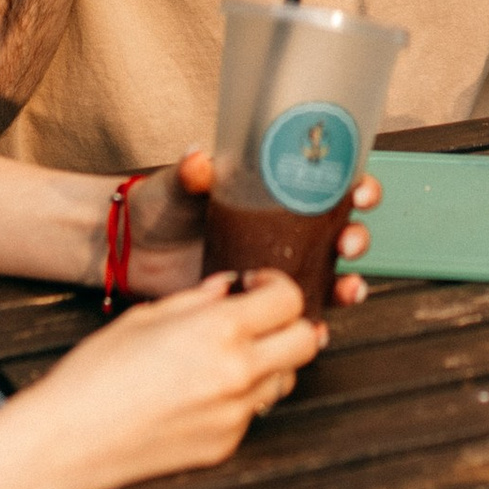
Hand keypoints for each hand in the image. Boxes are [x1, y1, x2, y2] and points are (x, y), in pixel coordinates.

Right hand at [17, 268, 324, 488]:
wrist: (68, 442)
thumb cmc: (95, 374)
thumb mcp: (145, 317)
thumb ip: (198, 300)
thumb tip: (229, 289)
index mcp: (219, 330)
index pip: (290, 300)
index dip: (276, 285)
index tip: (255, 287)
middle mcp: (238, 373)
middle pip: (306, 341)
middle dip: (289, 324)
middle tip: (259, 319)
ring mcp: (236, 415)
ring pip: (285, 379)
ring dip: (269, 362)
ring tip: (226, 356)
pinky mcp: (226, 446)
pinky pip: (252, 412)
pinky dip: (239, 397)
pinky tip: (199, 393)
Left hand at [124, 151, 380, 309]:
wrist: (130, 252)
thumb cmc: (160, 207)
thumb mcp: (178, 184)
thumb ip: (191, 173)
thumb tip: (198, 160)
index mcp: (275, 192)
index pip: (329, 183)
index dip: (355, 185)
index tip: (358, 191)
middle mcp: (285, 230)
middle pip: (341, 232)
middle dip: (357, 237)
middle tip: (348, 243)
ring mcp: (276, 268)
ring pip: (330, 276)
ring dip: (348, 284)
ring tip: (347, 289)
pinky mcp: (260, 302)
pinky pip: (297, 314)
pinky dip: (315, 322)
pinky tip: (319, 328)